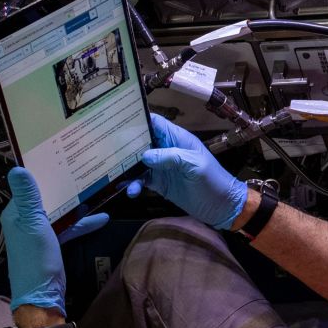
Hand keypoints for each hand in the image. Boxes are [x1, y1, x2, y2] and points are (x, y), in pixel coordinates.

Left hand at [2, 167, 109, 314]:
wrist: (42, 295)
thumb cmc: (35, 258)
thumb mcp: (34, 224)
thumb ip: (28, 197)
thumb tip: (17, 168)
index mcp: (16, 212)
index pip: (28, 185)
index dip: (42, 170)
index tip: (60, 153)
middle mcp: (25, 219)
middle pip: (45, 196)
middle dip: (63, 184)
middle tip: (83, 165)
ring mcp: (39, 231)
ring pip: (58, 210)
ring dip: (75, 202)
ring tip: (96, 188)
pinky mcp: (52, 242)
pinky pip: (68, 226)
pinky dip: (81, 222)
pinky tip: (101, 217)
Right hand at [126, 114, 246, 229]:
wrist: (222, 208)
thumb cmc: (214, 182)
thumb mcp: (195, 165)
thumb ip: (171, 157)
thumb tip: (145, 155)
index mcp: (177, 139)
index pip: (155, 123)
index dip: (138, 120)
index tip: (118, 121)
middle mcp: (167, 149)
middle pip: (141, 141)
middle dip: (125, 144)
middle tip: (106, 149)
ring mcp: (162, 167)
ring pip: (138, 162)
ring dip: (127, 168)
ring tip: (116, 175)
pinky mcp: (160, 183)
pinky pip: (141, 180)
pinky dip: (133, 184)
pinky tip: (130, 190)